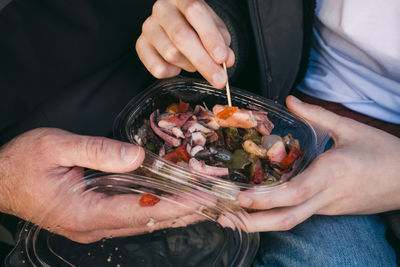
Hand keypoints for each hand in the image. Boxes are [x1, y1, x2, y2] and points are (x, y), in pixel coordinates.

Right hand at [0, 128, 201, 242]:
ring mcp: (95, 225)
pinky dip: (158, 206)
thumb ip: (98, 151)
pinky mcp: (96, 218)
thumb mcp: (57, 147)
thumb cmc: (23, 162)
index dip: (176, 205)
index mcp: (84, 212)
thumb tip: (136, 155)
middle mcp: (93, 226)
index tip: (204, 198)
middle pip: (148, 220)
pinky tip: (175, 200)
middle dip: (185, 211)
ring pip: (144, 220)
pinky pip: (134, 214)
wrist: (0, 179)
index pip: (141, 210)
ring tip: (205, 202)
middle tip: (216, 201)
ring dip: (175, 211)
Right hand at [136, 0, 234, 87]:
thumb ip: (222, 43)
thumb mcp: (216, 29)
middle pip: (181, 36)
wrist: (180, 26)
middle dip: (203, 61)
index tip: (222, 58)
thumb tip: (226, 60)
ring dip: (189, 65)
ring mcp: (149, 27)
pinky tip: (177, 66)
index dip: (210, 36)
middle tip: (219, 80)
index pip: (194, 11)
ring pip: (171, 54)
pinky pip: (157, 68)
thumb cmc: (199, 26)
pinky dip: (172, 73)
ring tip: (194, 62)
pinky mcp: (141, 45)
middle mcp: (162, 9)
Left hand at [236, 96, 399, 231]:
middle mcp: (326, 196)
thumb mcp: (350, 128)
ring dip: (260, 224)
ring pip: (291, 222)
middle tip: (223, 219)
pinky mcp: (330, 210)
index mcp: (332, 173)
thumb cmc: (383, 152)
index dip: (265, 199)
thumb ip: (316, 115)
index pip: (293, 193)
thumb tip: (289, 100)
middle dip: (253, 223)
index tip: (240, 198)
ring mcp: (328, 207)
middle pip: (287, 219)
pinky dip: (276, 215)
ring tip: (234, 219)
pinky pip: (299, 216)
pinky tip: (260, 210)